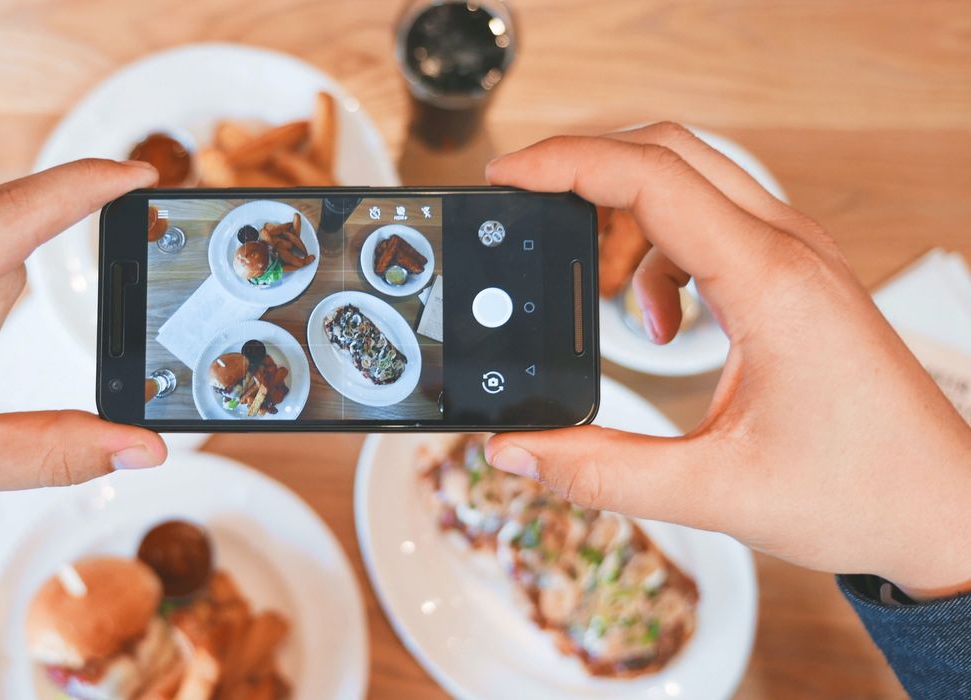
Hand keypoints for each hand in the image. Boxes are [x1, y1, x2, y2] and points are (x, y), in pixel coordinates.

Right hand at [485, 123, 970, 597]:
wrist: (942, 507)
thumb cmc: (862, 491)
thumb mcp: (714, 492)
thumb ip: (602, 472)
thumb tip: (517, 450)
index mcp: (768, 283)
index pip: (652, 177)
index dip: (566, 164)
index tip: (507, 176)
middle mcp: (787, 250)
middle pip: (668, 152)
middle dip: (585, 170)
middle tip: (528, 210)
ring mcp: (797, 256)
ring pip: (689, 181)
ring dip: (624, 216)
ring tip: (598, 291)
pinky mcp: (795, 276)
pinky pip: (710, 223)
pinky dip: (660, 254)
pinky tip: (661, 322)